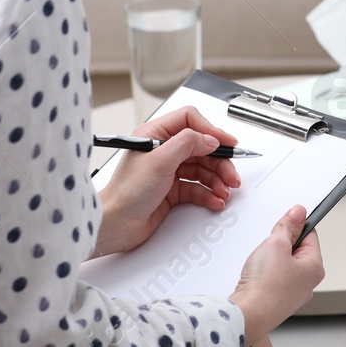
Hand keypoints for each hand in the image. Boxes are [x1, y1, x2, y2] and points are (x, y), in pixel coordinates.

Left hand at [92, 106, 242, 258]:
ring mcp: (169, 171)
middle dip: (220, 161)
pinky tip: (214, 200)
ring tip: (224, 191)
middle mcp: (163, 151)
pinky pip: (198, 187)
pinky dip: (209, 193)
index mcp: (155, 135)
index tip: (227, 143)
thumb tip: (209, 138)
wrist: (114, 225)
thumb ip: (187, 143)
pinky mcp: (172, 190)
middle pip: (202, 148)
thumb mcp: (159, 160)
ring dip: (217, 179)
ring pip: (203, 169)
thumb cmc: (125, 192)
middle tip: (231, 175)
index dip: (211, 130)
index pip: (190, 122)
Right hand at [231, 204, 324, 344]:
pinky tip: (255, 277)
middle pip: (295, 251)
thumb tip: (298, 213)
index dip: (295, 225)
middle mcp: (307, 284)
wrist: (247, 315)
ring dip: (270, 260)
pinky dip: (263, 275)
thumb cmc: (265, 286)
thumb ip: (288, 225)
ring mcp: (291, 295)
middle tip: (269, 247)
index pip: (310, 235)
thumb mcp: (277, 243)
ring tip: (260, 264)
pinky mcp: (276, 302)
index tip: (285, 222)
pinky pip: (272, 280)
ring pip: (282, 266)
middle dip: (280, 245)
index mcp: (315, 268)